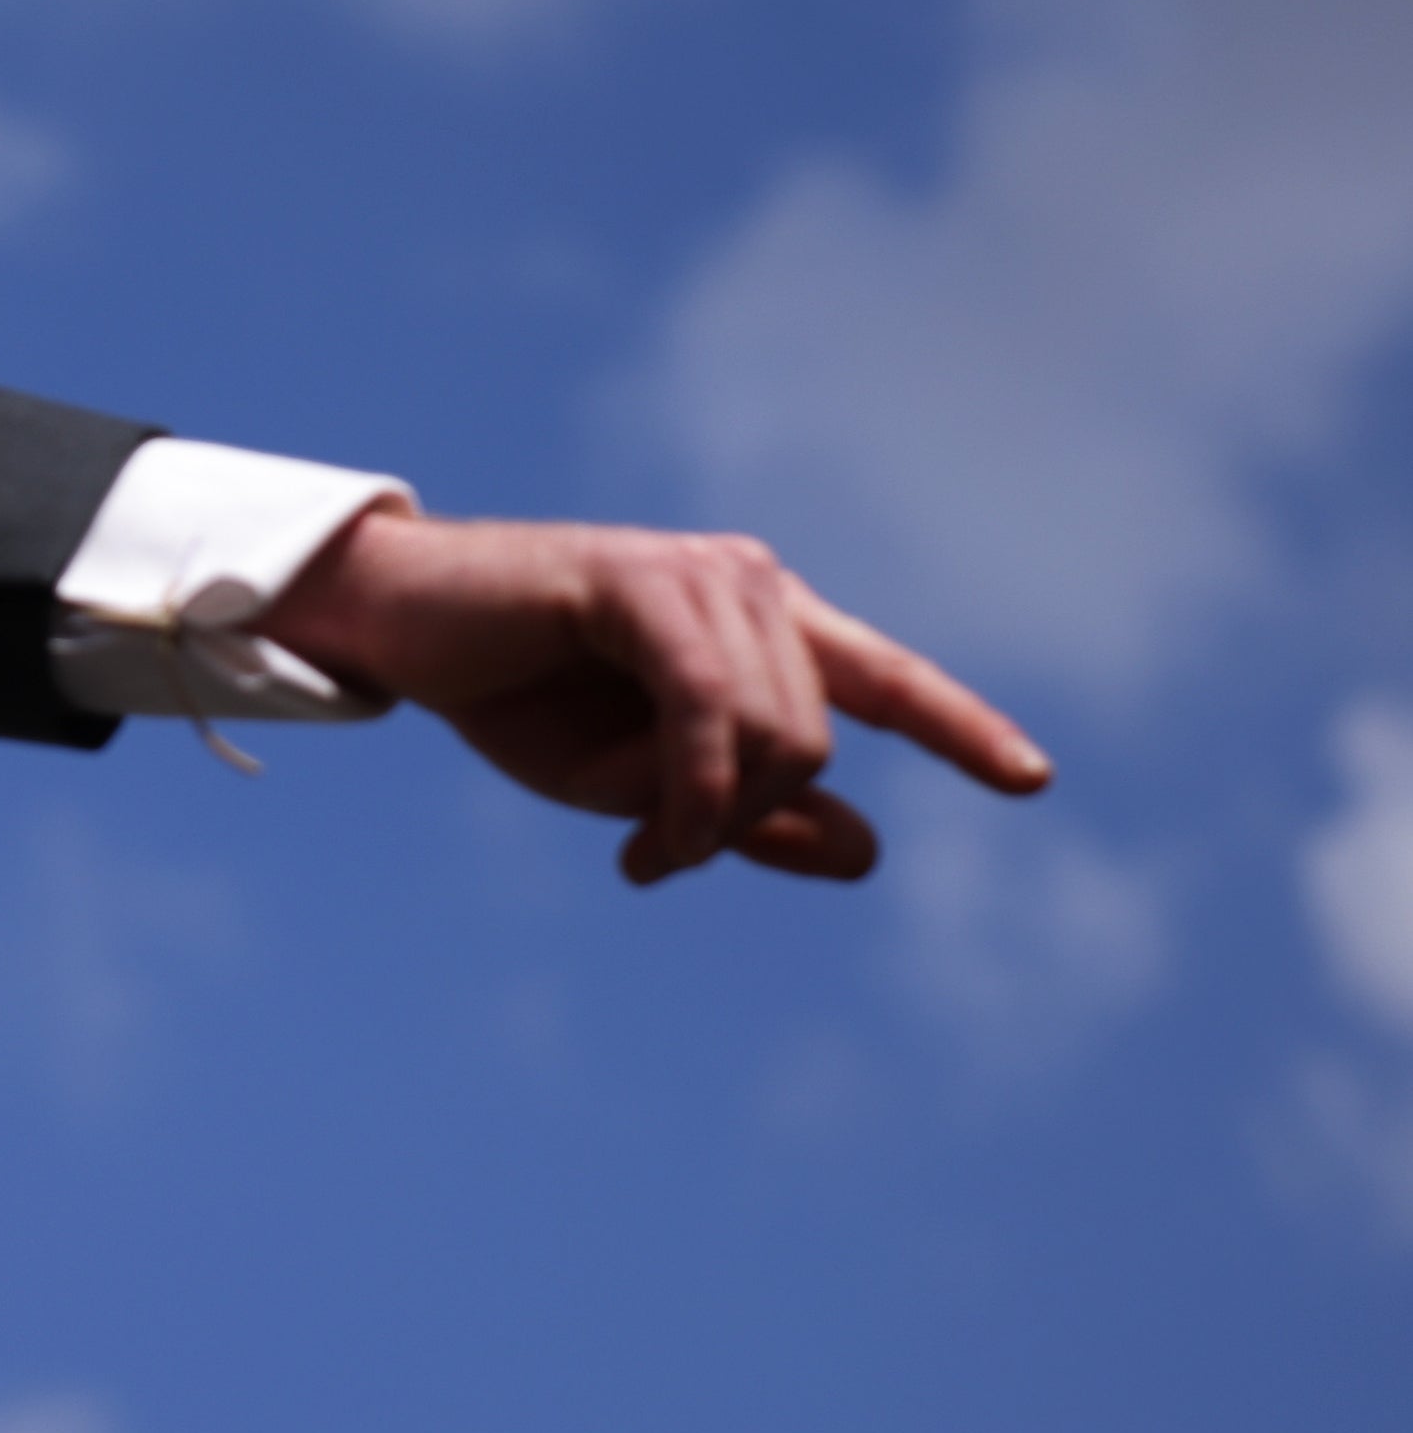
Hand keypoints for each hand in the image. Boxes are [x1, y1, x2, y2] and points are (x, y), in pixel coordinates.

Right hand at [252, 507, 1050, 882]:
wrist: (402, 631)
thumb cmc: (514, 696)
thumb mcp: (642, 783)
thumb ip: (749, 813)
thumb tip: (869, 850)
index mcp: (760, 623)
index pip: (884, 679)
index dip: (962, 727)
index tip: (1031, 780)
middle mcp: (750, 584)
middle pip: (818, 742)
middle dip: (744, 824)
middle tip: (656, 859)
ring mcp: (704, 573)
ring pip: (778, 737)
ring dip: (708, 821)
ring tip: (639, 853)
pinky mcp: (646, 581)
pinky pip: (712, 712)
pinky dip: (689, 794)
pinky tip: (645, 845)